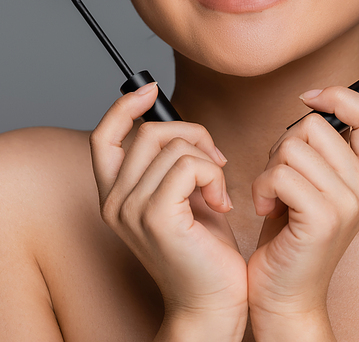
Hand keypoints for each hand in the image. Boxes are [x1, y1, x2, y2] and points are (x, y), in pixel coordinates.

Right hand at [89, 84, 247, 336]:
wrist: (213, 302)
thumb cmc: (203, 250)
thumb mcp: (182, 195)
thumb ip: (171, 163)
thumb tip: (181, 125)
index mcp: (115, 196)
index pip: (104, 137)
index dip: (123, 107)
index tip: (150, 90)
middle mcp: (115, 202)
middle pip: (149, 132)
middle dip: (192, 133)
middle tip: (215, 160)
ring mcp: (131, 210)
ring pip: (173, 146)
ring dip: (207, 160)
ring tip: (218, 190)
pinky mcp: (156, 217)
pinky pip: (189, 165)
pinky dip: (213, 175)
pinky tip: (220, 203)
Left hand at [247, 86, 358, 336]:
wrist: (285, 294)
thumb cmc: (290, 235)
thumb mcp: (314, 182)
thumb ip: (322, 148)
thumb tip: (314, 104)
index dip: (339, 95)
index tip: (308, 99)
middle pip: (313, 126)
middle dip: (283, 146)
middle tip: (280, 179)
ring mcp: (348, 204)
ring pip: (291, 148)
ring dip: (269, 170)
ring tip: (274, 198)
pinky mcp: (323, 219)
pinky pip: (279, 174)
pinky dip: (261, 188)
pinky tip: (267, 210)